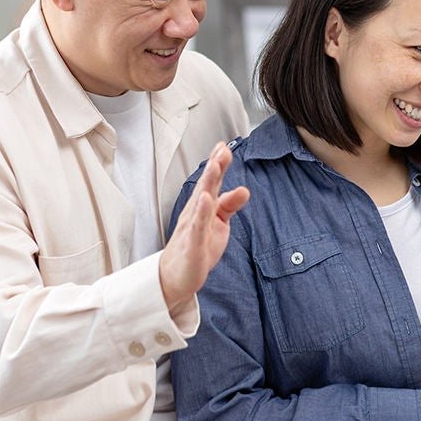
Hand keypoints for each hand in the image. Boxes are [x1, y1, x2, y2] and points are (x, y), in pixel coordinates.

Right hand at [159, 143, 250, 309]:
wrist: (176, 276)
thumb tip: (244, 189)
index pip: (211, 181)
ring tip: (215, 165)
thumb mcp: (218, 223)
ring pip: (201, 201)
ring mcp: (192, 227)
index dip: (218, 163)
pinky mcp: (192, 244)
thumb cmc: (196, 247)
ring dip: (208, 182)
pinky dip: (201, 212)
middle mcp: (195, 212)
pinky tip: (205, 200)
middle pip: (205, 186)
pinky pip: (197, 226)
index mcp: (202, 206)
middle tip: (222, 149)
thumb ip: (230, 205)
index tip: (224, 145)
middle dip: (214, 167)